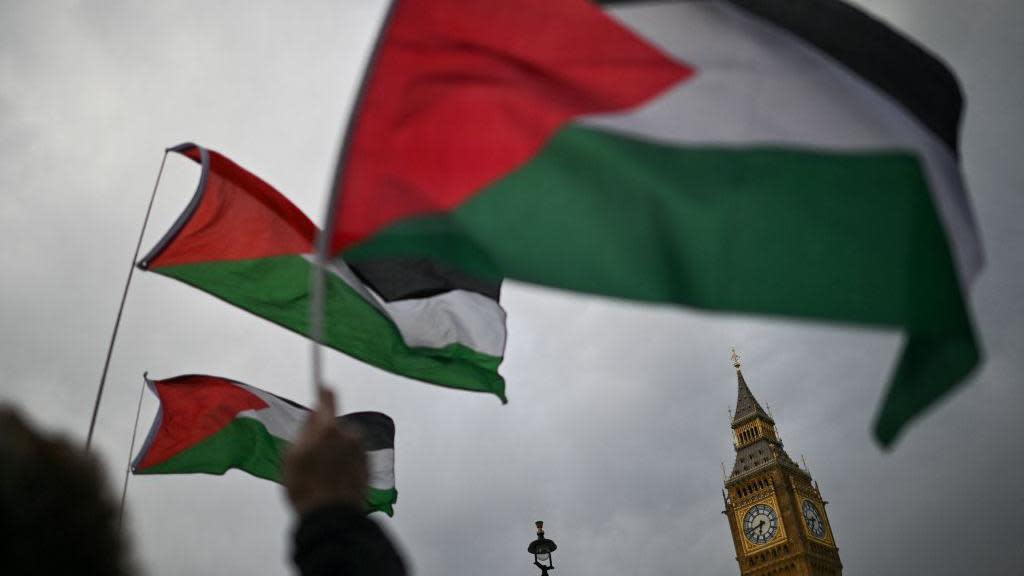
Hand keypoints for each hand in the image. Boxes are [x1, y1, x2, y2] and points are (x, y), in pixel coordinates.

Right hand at [283, 387, 367, 514]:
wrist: (331, 515)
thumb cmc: (305, 486)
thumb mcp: (291, 457)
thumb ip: (304, 431)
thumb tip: (314, 416)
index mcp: (328, 428)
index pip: (328, 399)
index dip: (324, 393)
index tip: (322, 387)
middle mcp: (349, 434)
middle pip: (334, 425)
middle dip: (325, 433)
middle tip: (312, 457)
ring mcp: (361, 449)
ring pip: (344, 442)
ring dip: (336, 449)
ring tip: (323, 473)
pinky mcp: (368, 464)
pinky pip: (353, 456)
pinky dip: (346, 462)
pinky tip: (335, 478)